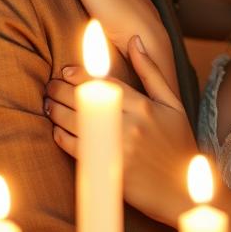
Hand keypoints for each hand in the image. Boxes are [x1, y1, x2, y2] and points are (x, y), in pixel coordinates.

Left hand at [44, 35, 197, 226]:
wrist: (182, 191)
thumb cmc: (179, 145)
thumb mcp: (172, 105)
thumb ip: (152, 72)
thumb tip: (135, 39)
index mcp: (144, 106)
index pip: (102, 83)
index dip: (78, 74)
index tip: (64, 71)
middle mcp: (130, 124)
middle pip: (85, 99)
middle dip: (60, 90)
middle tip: (49, 86)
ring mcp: (118, 148)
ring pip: (76, 122)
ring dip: (56, 111)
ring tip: (48, 104)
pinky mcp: (108, 168)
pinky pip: (77, 148)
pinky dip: (62, 137)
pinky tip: (57, 130)